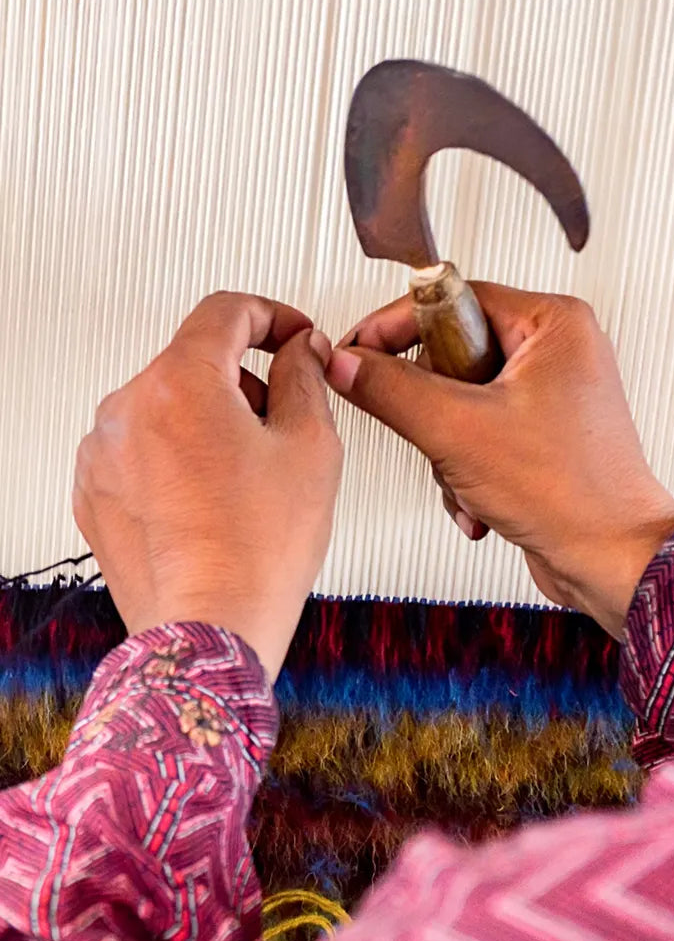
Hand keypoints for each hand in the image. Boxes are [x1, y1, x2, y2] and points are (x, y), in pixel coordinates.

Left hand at [74, 292, 341, 679]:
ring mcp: (103, 455)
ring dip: (209, 422)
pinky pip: (141, 454)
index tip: (293, 337)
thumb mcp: (311, 447)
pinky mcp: (95, 494)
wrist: (210, 629)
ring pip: (166, 409)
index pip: (226, 311)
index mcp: (180, 384)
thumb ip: (306, 378)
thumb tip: (302, 351)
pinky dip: (178, 462)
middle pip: (194, 363)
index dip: (273, 316)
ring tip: (249, 477)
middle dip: (244, 380)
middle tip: (284, 423)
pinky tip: (215, 501)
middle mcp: (127, 410)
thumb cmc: (257, 551)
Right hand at [327, 285, 673, 637]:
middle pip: (450, 356)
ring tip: (469, 480)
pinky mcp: (544, 435)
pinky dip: (467, 472)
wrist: (612, 561)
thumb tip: (348, 364)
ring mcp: (552, 395)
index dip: (397, 327)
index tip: (360, 352)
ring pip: (458, 402)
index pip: (451, 298)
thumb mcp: (457, 432)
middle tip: (445, 436)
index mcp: (554, 323)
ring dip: (448, 452)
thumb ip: (391, 390)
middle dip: (433, 412)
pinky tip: (479, 504)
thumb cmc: (573, 495)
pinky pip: (478, 435)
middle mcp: (559, 351)